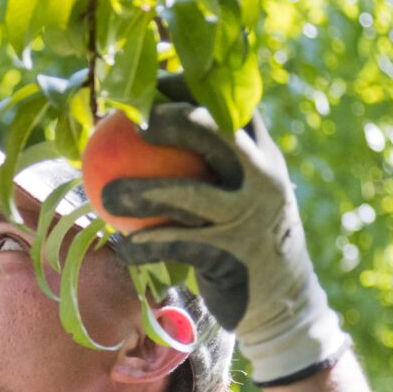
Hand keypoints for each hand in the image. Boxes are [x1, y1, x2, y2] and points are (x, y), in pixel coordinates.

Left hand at [100, 78, 348, 384]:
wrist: (285, 303)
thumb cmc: (246, 241)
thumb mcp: (243, 196)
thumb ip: (210, 166)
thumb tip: (146, 132)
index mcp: (264, 155)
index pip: (228, 105)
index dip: (188, 88)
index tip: (148, 88)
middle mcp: (262, 178)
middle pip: (216, 132)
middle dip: (172, 119)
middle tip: (131, 125)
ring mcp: (250, 215)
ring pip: (189, 194)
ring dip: (142, 193)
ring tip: (107, 194)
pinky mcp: (232, 254)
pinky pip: (176, 244)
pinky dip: (144, 247)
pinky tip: (118, 245)